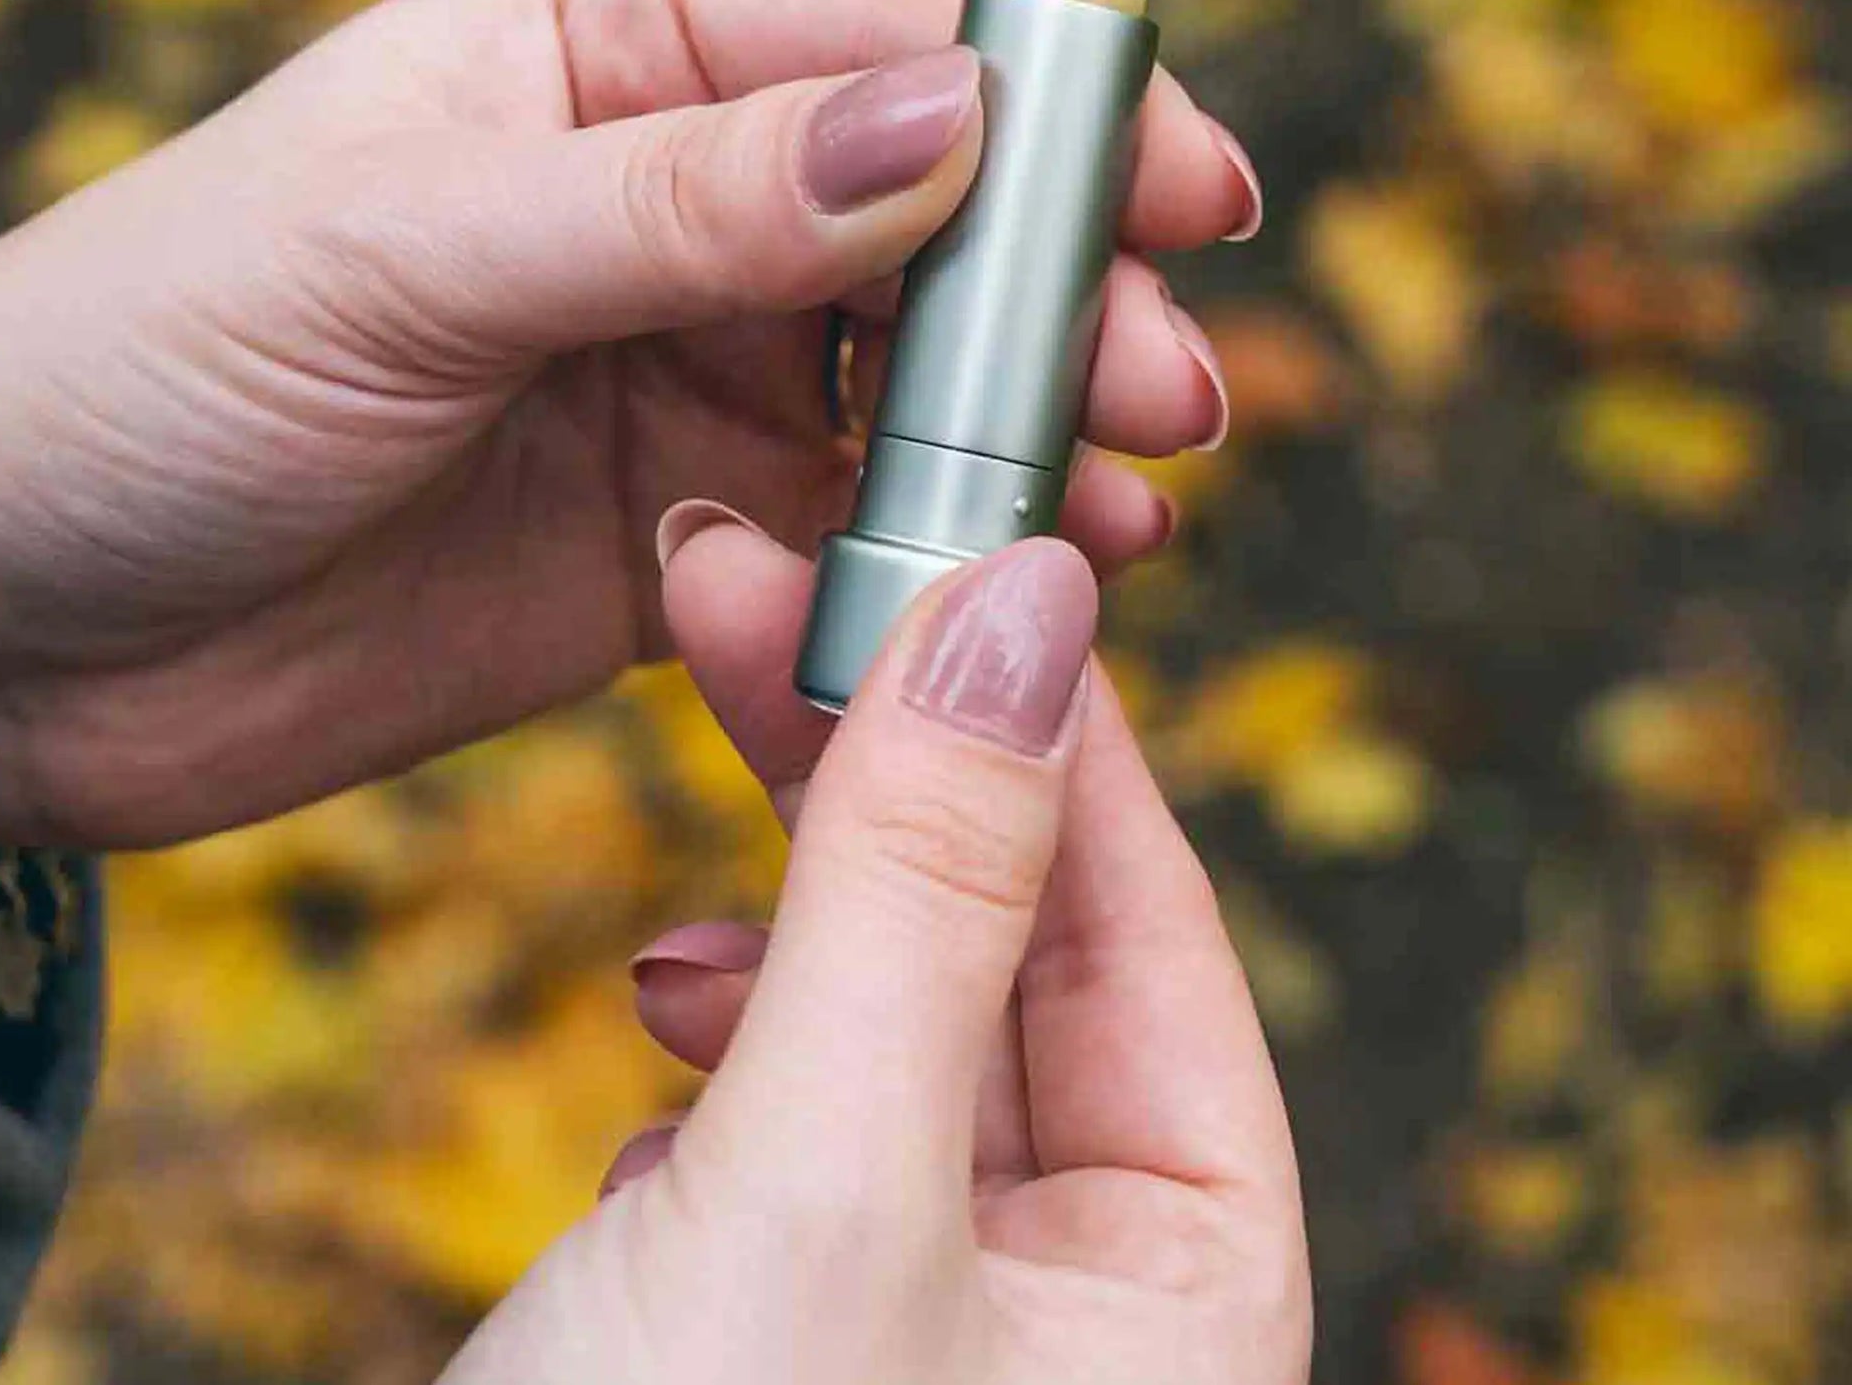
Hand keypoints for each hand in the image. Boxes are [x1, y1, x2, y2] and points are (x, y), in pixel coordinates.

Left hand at [0, 0, 1256, 847]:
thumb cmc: (145, 366)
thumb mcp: (408, 251)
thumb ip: (685, 199)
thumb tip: (951, 129)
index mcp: (606, 47)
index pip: (879, 41)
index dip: (1050, 111)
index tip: (1189, 191)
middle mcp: (669, 197)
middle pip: (937, 227)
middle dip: (1061, 299)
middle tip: (1169, 391)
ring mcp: (679, 371)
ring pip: (913, 390)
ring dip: (1025, 439)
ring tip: (1122, 502)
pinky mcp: (671, 536)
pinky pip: (844, 536)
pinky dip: (932, 560)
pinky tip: (1006, 587)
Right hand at [445, 522, 1310, 1384]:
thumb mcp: (824, 1187)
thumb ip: (925, 889)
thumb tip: (1025, 606)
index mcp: (1188, 1277)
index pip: (1140, 909)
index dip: (1034, 711)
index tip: (932, 543)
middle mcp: (1084, 1294)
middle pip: (1006, 933)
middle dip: (880, 755)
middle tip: (756, 586)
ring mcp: (930, 1305)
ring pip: (889, 1000)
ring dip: (793, 870)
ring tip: (702, 761)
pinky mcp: (786, 1315)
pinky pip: (798, 1100)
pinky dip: (730, 1021)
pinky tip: (663, 1007)